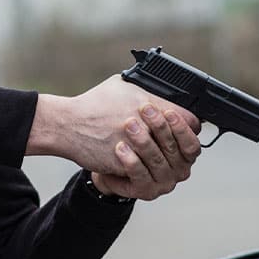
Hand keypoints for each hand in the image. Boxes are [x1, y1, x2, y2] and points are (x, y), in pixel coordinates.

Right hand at [27, 74, 200, 180]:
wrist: (68, 125)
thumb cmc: (94, 104)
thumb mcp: (124, 86)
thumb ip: (149, 92)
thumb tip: (169, 97)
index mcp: (151, 103)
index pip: (189, 120)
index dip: (188, 127)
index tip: (184, 128)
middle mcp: (148, 125)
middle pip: (180, 143)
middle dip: (176, 145)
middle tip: (168, 145)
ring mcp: (138, 146)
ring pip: (164, 160)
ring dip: (159, 158)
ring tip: (151, 154)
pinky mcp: (127, 164)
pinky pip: (145, 172)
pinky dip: (142, 169)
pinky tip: (137, 162)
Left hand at [90, 101, 201, 199]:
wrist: (105, 157)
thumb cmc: (128, 135)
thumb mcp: (145, 117)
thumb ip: (160, 108)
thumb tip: (170, 92)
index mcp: (183, 152)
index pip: (191, 143)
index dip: (181, 127)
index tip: (167, 112)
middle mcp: (178, 169)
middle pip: (173, 150)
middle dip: (159, 127)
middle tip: (145, 109)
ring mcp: (163, 182)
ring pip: (157, 162)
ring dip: (144, 141)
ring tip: (129, 125)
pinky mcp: (146, 191)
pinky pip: (141, 177)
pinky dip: (131, 161)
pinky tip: (121, 148)